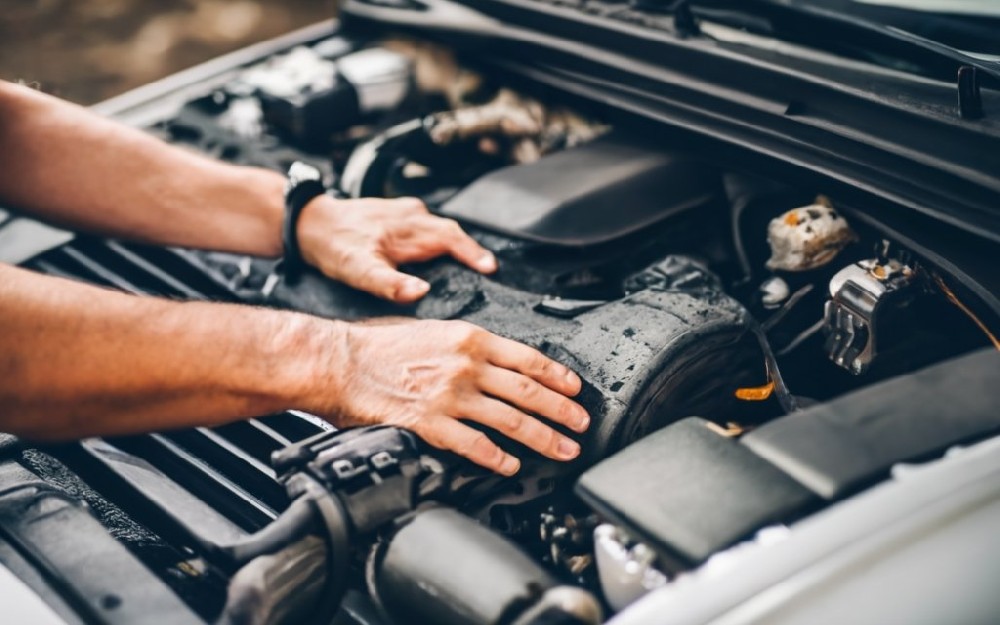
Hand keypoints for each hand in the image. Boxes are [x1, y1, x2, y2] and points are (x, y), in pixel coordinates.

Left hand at [296, 195, 495, 301]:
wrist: (310, 223)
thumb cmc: (333, 247)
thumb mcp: (357, 270)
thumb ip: (389, 283)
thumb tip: (421, 292)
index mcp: (409, 227)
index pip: (452, 238)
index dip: (474, 253)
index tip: (491, 269)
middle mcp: (413, 215)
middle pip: (452, 233)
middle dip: (471, 252)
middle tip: (487, 273)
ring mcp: (406, 212)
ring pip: (441, 229)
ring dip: (457, 246)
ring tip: (470, 268)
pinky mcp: (399, 216)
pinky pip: (429, 229)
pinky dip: (440, 242)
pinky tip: (438, 258)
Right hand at [316, 319, 588, 474]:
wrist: (339, 362)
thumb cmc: (378, 345)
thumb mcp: (432, 329)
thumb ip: (466, 345)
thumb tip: (494, 360)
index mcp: (469, 338)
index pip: (527, 358)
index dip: (557, 377)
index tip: (575, 389)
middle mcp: (466, 365)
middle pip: (527, 391)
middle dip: (561, 411)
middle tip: (581, 425)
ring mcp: (449, 395)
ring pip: (509, 419)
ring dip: (542, 438)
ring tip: (562, 450)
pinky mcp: (430, 423)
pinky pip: (473, 445)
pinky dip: (497, 458)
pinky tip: (511, 466)